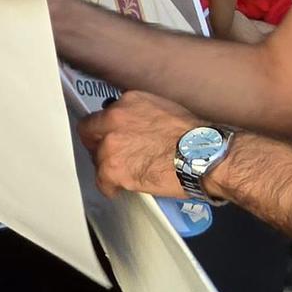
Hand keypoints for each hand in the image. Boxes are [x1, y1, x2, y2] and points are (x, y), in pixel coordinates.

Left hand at [77, 90, 202, 198]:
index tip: (106, 136)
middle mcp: (114, 119)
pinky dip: (111, 188)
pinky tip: (120, 189)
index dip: (102, 129)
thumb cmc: (193, 136)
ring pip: (97, 159)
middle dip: (97, 145)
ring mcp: (111, 145)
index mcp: (127, 102)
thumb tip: (133, 124)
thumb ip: (139, 113)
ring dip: (108, 167)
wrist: (202, 156)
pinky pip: (102, 182)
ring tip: (124, 174)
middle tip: (109, 156)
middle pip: (89, 134)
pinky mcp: (113, 169)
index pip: (100, 114)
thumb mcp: (163, 108)